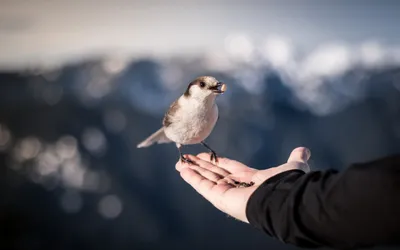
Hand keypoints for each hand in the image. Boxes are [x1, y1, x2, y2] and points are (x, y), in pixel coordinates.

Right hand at [176, 147, 310, 222]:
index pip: (228, 167)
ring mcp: (226, 192)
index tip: (205, 155)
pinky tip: (183, 170)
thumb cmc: (286, 184)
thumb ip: (295, 158)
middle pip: (213, 172)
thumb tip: (305, 150)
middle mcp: (236, 185)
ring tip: (180, 162)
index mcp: (249, 178)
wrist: (281, 199)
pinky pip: (202, 186)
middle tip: (187, 157)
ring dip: (192, 170)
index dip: (216, 161)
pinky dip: (192, 178)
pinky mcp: (219, 197)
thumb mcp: (292, 166)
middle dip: (200, 165)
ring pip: (205, 178)